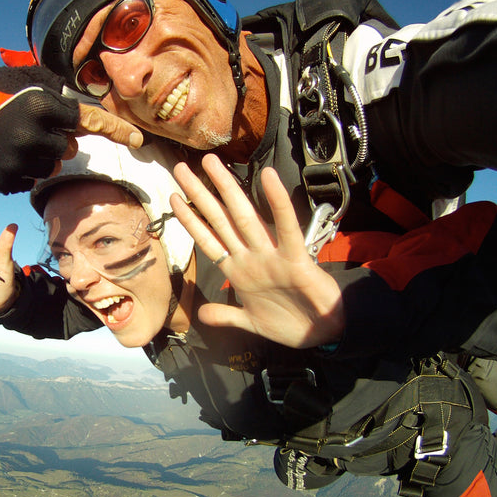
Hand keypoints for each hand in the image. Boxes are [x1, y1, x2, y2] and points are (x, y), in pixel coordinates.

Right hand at [0, 66, 142, 194]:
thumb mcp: (26, 81)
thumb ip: (57, 94)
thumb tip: (86, 113)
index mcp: (42, 108)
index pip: (88, 121)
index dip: (115, 130)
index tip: (138, 139)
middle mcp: (33, 136)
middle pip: (68, 149)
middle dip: (58, 140)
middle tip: (34, 129)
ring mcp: (17, 161)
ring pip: (51, 167)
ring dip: (42, 157)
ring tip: (17, 141)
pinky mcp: (4, 179)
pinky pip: (31, 180)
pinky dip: (25, 170)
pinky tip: (7, 155)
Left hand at [170, 154, 344, 348]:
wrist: (322, 334)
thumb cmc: (289, 323)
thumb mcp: (250, 321)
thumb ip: (226, 315)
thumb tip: (201, 314)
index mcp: (240, 271)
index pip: (209, 240)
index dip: (191, 220)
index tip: (174, 198)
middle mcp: (252, 258)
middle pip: (221, 220)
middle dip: (201, 194)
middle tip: (181, 168)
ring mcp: (271, 256)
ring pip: (245, 217)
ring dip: (226, 190)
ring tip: (209, 163)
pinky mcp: (296, 259)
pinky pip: (286, 227)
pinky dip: (278, 203)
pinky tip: (269, 177)